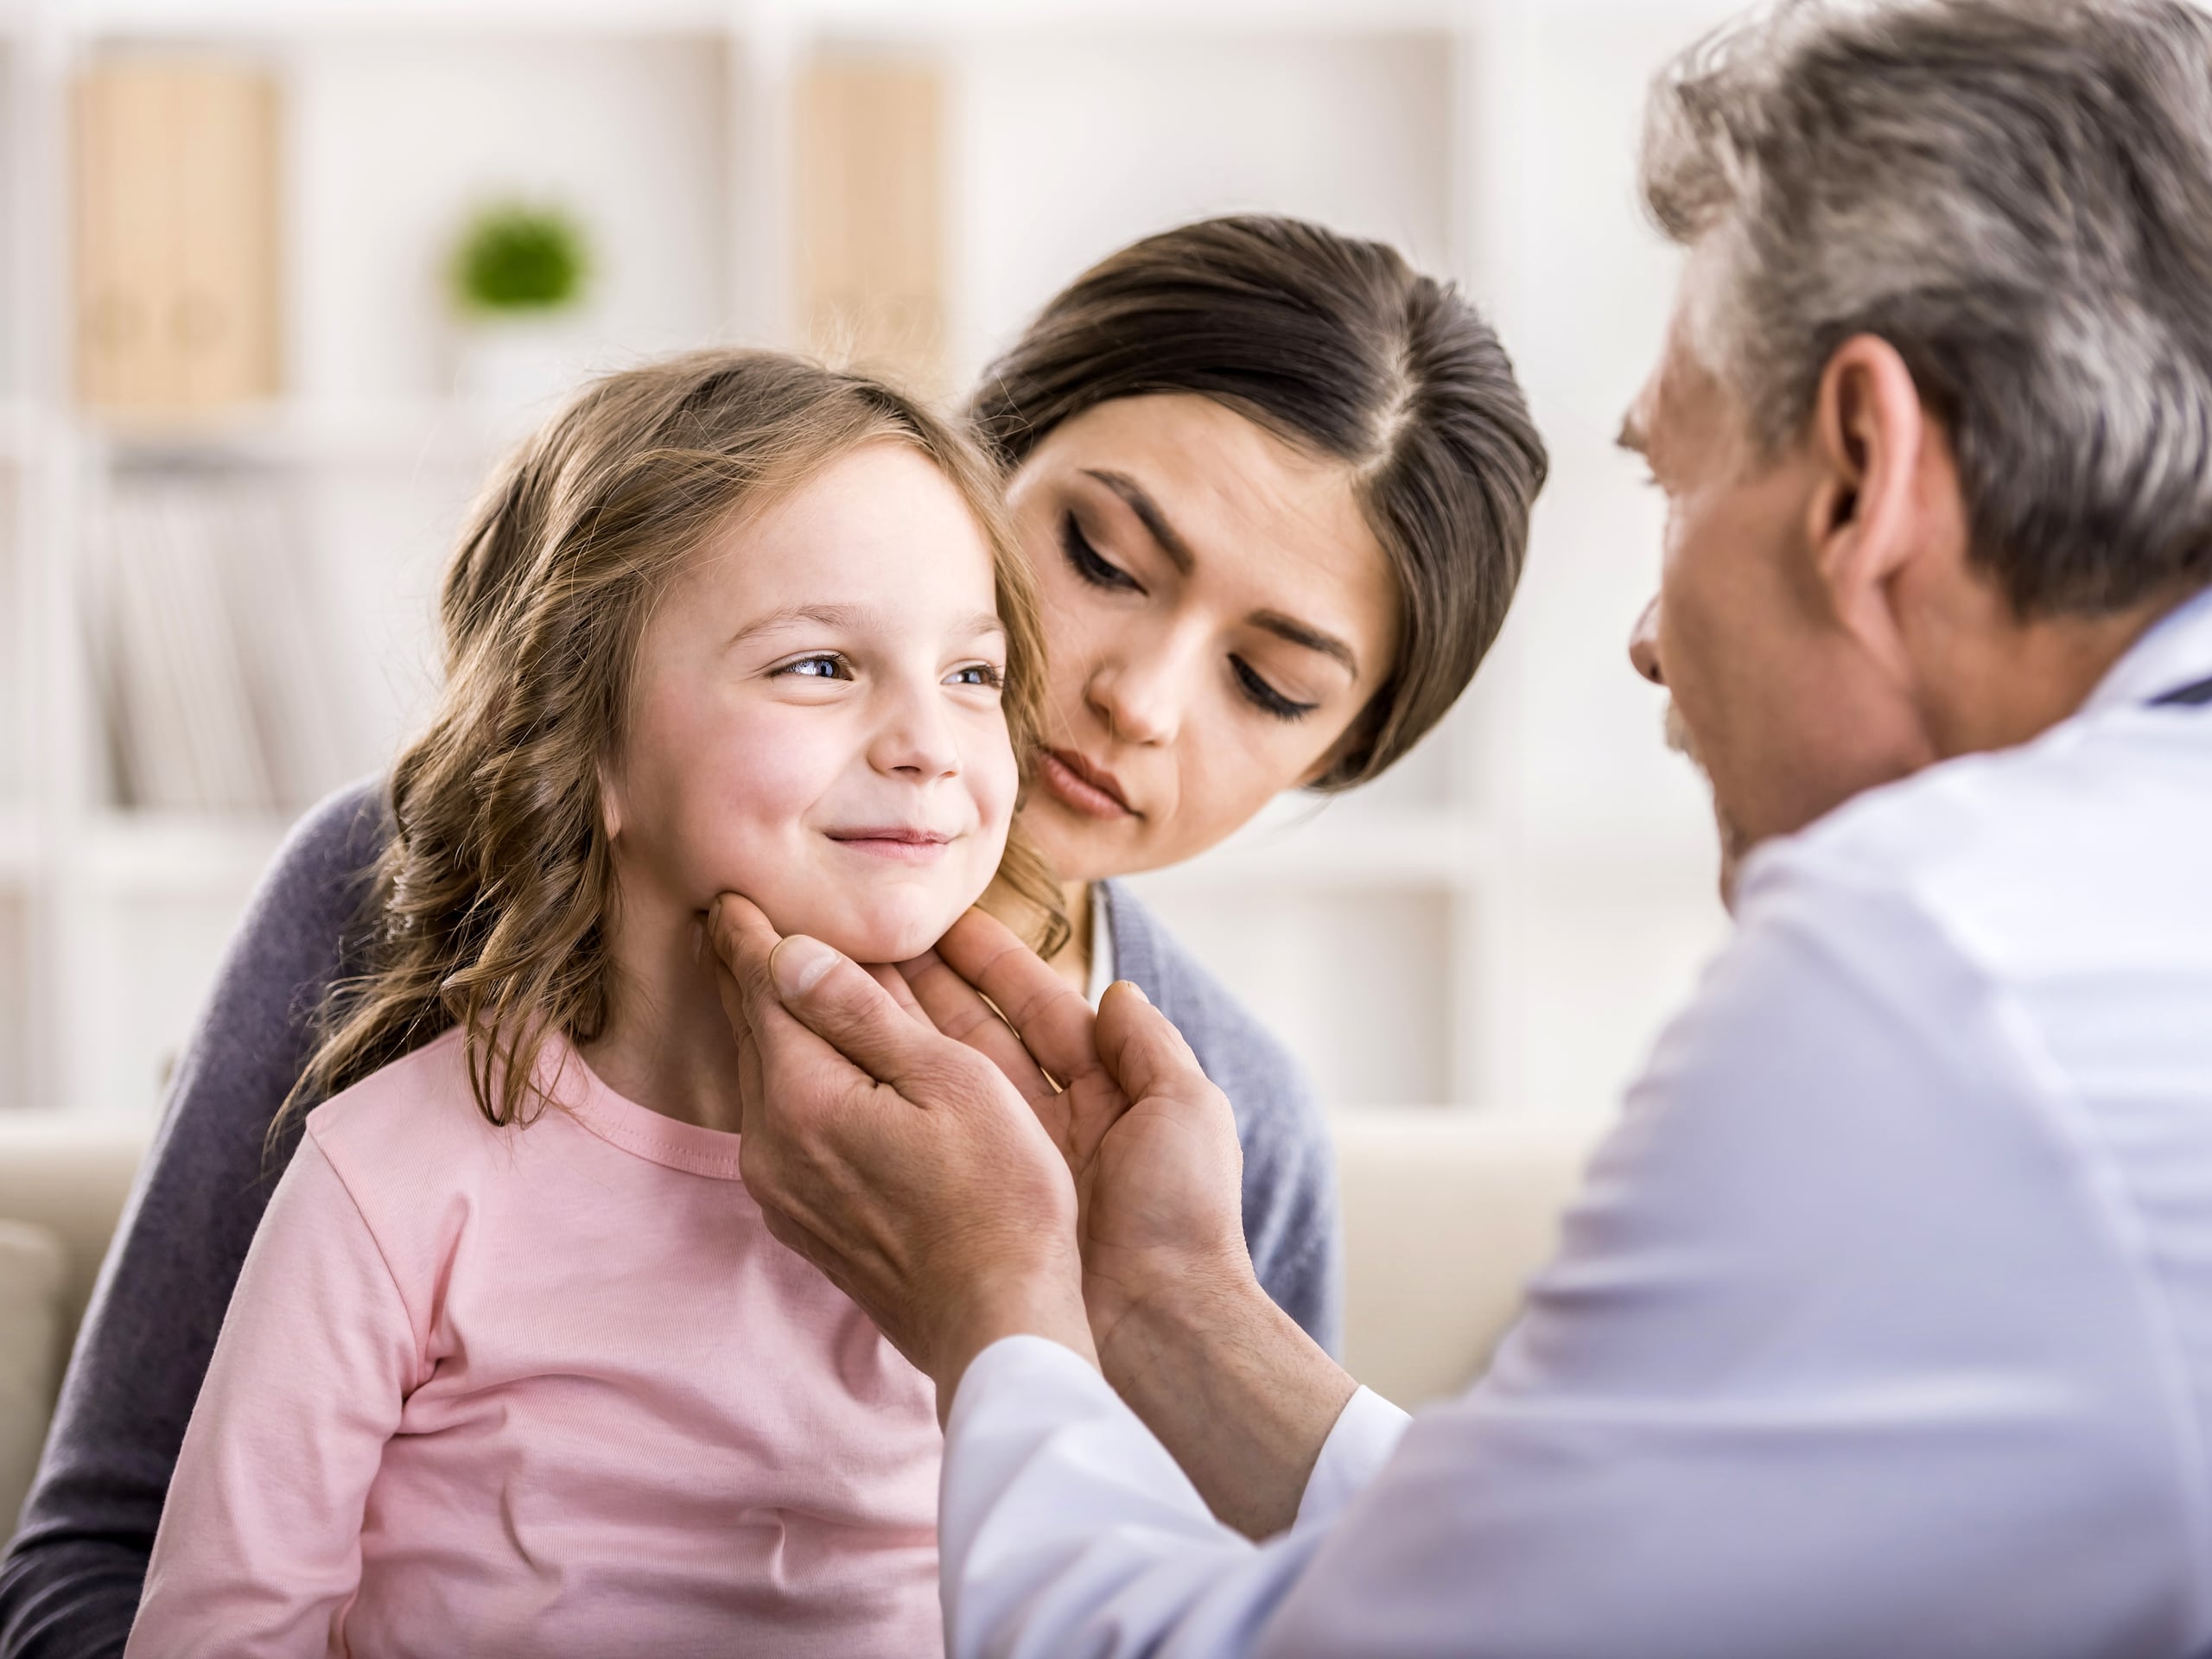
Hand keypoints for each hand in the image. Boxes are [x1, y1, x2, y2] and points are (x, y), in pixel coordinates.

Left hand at [707, 894, 1094, 1417]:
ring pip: (765, 1077)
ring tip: (784, 975)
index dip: (748, 931)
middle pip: (750, 1030)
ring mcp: (781, 1187)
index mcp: (801, 1096)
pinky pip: (785, 1122)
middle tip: (740, 917)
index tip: (732, 890)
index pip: (759, 986)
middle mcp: (769, 1143)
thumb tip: (787, 951)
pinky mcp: (803, 1217)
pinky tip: (825, 1062)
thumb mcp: (949, 1080)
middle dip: (751, 971)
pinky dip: (798, 1076)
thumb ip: (861, 1014)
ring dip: (777, 1024)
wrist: (996, 1324)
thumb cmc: (998, 1196)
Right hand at [906, 911, 1355, 1537]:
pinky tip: (849, 1073)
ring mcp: (1011, 1170)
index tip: (945, 921)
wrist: (1157, 1332)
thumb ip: (1150, 1048)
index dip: (993, 964)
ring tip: (846, 983)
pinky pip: (929, 1143)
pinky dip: (894, 1104)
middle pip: (981, 1038)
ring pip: (946, 1085)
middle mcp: (1054, 1126)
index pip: (1039, 1010)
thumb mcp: (1185, 1113)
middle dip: (930, 988)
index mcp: (1107, 1096)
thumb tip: (1116, 992)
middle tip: (873, 940)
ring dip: (901, 1034)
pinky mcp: (974, 1212)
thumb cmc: (1181, 1218)